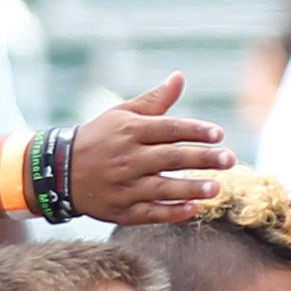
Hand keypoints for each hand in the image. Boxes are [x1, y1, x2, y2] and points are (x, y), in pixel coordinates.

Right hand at [64, 77, 230, 226]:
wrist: (60, 171)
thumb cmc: (100, 137)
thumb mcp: (122, 114)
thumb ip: (155, 100)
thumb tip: (180, 77)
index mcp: (130, 131)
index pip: (168, 129)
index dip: (195, 131)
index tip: (219, 134)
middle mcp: (128, 158)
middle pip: (170, 157)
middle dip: (202, 158)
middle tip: (230, 159)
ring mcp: (124, 186)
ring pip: (162, 188)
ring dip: (190, 188)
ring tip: (217, 188)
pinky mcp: (122, 210)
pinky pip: (151, 213)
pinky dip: (172, 212)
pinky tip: (194, 210)